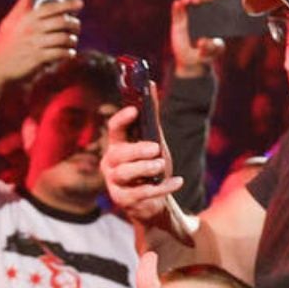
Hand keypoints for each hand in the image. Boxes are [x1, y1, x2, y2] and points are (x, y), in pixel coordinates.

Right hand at [0, 0, 81, 85]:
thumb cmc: (4, 44)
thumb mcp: (9, 22)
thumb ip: (21, 5)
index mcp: (27, 18)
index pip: (51, 7)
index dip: (67, 3)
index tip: (79, 3)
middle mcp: (32, 29)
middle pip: (62, 22)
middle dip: (74, 23)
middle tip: (76, 26)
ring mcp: (35, 44)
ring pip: (64, 38)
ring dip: (72, 40)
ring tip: (72, 41)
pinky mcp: (38, 59)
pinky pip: (60, 53)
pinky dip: (68, 53)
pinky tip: (69, 53)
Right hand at [100, 107, 183, 224]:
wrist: (151, 202)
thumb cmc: (150, 168)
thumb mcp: (153, 141)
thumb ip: (151, 117)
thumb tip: (151, 85)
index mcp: (117, 145)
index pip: (114, 129)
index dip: (122, 119)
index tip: (134, 110)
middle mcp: (111, 164)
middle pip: (118, 154)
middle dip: (137, 150)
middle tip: (155, 148)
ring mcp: (115, 183)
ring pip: (124, 173)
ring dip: (145, 168)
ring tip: (161, 165)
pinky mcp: (123, 200)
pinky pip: (141, 193)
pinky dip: (162, 187)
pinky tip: (177, 181)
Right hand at [170, 0, 225, 78]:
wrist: (192, 61)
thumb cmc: (207, 54)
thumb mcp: (213, 51)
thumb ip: (211, 47)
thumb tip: (203, 41)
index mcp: (211, 17)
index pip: (212, 2)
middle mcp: (200, 13)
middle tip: (198, 0)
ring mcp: (188, 17)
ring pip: (187, 2)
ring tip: (186, 2)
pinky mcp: (177, 22)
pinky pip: (176, 11)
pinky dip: (176, 6)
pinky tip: (177, 4)